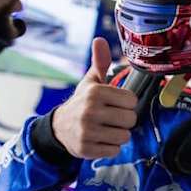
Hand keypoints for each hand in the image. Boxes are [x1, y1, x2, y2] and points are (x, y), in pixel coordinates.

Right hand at [52, 37, 137, 158]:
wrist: (59, 128)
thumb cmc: (82, 102)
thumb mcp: (90, 82)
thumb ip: (100, 62)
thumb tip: (100, 39)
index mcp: (95, 92)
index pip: (132, 100)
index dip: (127, 103)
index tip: (116, 104)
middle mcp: (90, 111)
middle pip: (130, 120)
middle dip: (125, 120)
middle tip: (112, 118)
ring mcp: (87, 131)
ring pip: (124, 136)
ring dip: (119, 134)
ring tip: (106, 129)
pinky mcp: (86, 149)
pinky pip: (114, 151)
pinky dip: (110, 147)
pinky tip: (100, 140)